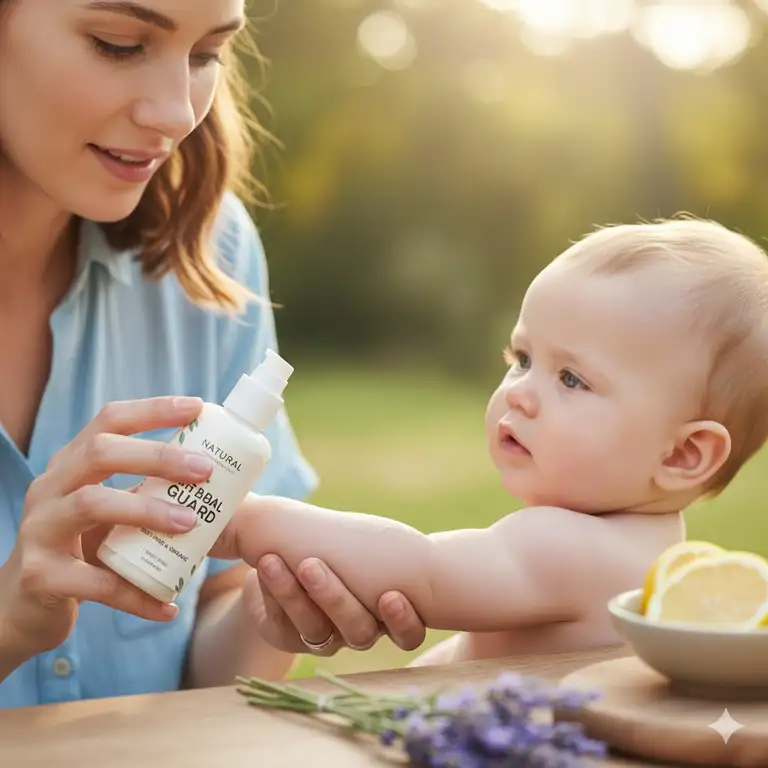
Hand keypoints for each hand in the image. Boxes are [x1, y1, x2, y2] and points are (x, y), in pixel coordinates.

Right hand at [0, 397, 212, 665]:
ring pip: (92, 504)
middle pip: (99, 452)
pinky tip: (168, 606)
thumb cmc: (80, 550)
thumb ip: (145, 492)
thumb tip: (216, 480)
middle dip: (157, 456)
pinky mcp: (39, 575)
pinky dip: (135, 593)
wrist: (21, 610)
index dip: (152, 410)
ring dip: (148, 511)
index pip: (109, 420)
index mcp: (71, 465)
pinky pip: (94, 582)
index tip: (198, 407)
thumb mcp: (109, 512)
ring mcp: (39, 529)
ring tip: (191, 524)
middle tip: (204, 469)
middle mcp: (50, 488)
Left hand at [241, 556, 426, 656]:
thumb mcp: (363, 539)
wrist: (285, 550)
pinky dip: (272, 596)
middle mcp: (360, 629)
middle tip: (311, 564)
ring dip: (293, 594)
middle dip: (334, 598)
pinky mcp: (288, 637)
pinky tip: (261, 571)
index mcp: (389, 610)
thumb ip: (383, 542)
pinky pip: (283, 628)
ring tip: (272, 562)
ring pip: (315, 630)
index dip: (402, 621)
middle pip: (358, 632)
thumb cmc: (340, 542)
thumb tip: (424, 533)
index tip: (392, 594)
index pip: (408, 633)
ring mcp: (324, 637)